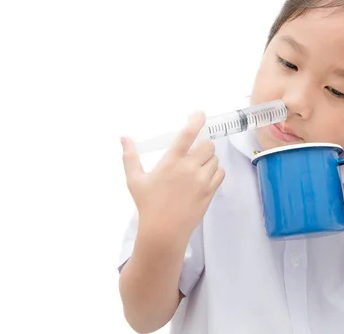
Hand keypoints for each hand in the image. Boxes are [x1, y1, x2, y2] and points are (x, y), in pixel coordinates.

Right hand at [120, 112, 225, 238]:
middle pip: (207, 145)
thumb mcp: (134, 180)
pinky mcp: (210, 191)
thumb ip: (130, 156)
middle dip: (202, 145)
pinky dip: (215, 171)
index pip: (188, 134)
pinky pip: (220, 172)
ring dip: (208, 158)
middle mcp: (189, 168)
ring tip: (196, 167)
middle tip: (194, 152)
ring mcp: (202, 180)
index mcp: (171, 161)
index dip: (196, 120)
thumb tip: (123, 137)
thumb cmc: (148, 205)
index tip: (200, 114)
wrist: (164, 231)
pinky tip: (205, 176)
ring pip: (215, 158)